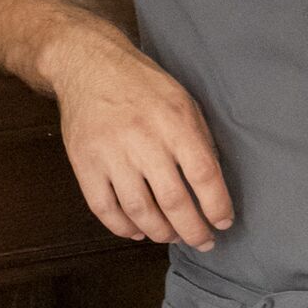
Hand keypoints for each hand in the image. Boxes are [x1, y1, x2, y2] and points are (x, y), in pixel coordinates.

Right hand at [46, 17, 234, 249]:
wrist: (89, 64)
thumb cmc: (142, 84)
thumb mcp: (182, 100)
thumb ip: (198, 139)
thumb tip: (211, 186)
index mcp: (174, 121)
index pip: (203, 174)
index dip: (217, 205)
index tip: (223, 222)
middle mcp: (143, 138)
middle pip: (173, 200)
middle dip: (193, 230)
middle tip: (203, 242)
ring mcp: (111, 153)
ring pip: (140, 211)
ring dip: (161, 232)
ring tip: (174, 237)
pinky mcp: (85, 163)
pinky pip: (105, 208)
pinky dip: (123, 228)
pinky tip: (139, 231)